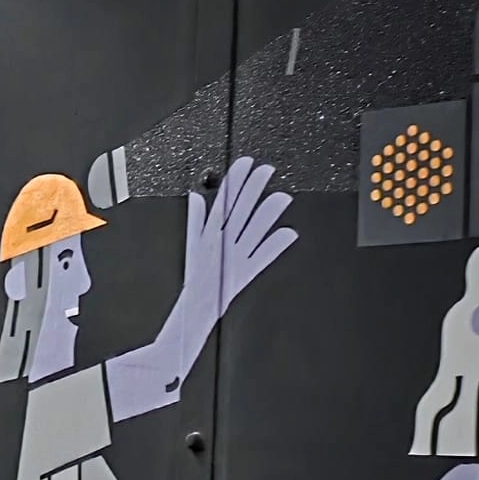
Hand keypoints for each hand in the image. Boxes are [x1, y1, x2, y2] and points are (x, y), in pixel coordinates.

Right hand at [179, 157, 295, 340]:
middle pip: (238, 211)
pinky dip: (275, 246)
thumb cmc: (194, 282)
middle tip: (266, 170)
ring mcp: (232, 259)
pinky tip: (288, 234)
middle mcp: (221, 244)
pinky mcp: (242, 276)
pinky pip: (262, 259)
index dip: (235, 181)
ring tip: (283, 198)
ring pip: (252, 231)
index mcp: (208, 235)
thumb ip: (195, 220)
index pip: (223, 201)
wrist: (190, 315)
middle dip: (252, 188)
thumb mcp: (190, 246)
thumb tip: (195, 197)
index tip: (245, 164)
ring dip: (268, 213)